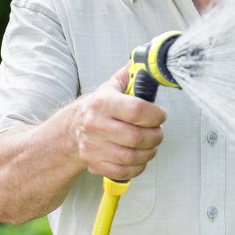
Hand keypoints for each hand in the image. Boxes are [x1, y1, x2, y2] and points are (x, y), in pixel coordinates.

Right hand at [72, 66, 166, 181]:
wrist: (74, 128)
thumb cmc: (102, 106)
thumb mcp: (115, 85)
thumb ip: (134, 74)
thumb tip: (153, 62)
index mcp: (103, 102)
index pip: (136, 111)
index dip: (156, 115)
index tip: (161, 115)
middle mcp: (95, 125)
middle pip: (137, 137)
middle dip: (156, 136)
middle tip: (158, 132)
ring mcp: (93, 147)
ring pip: (132, 157)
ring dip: (149, 152)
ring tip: (151, 144)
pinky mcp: (95, 164)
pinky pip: (124, 172)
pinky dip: (138, 167)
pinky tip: (140, 157)